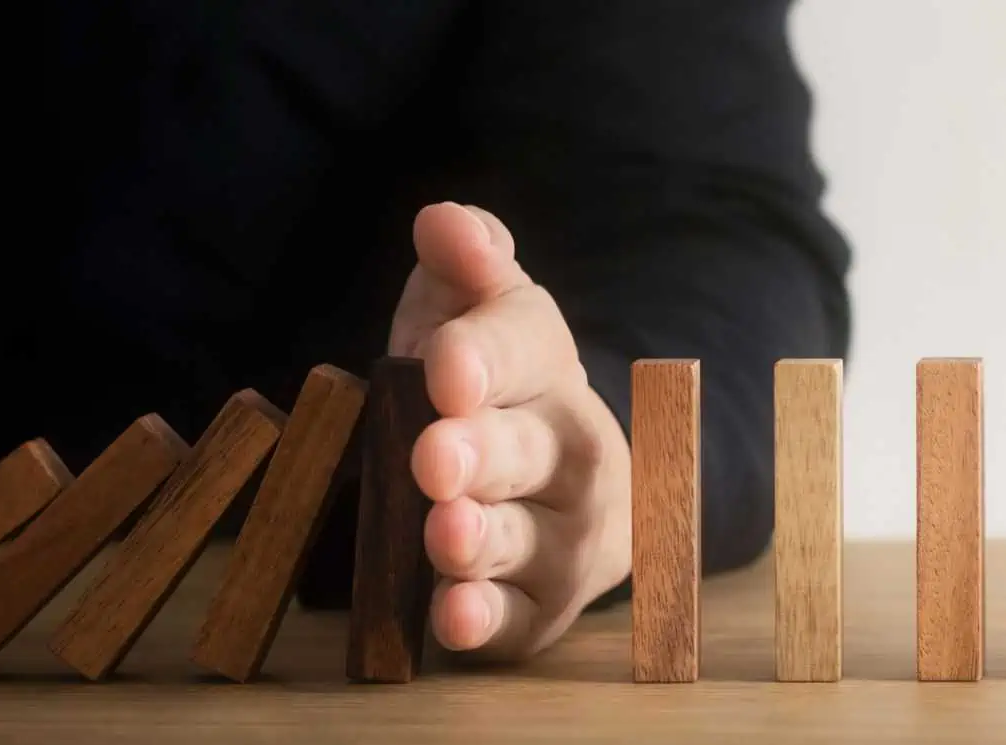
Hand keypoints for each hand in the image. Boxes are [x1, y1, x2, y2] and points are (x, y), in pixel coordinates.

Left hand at [388, 202, 631, 659]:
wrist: (546, 494)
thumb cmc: (485, 393)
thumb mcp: (469, 318)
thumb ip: (462, 266)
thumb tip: (444, 221)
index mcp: (546, 366)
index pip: (529, 346)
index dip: (488, 355)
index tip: (446, 363)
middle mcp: (572, 450)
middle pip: (537, 450)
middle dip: (485, 453)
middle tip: (434, 457)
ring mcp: (564, 536)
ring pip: (532, 539)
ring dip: (485, 539)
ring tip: (442, 534)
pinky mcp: (540, 610)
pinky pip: (519, 620)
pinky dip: (488, 621)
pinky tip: (453, 616)